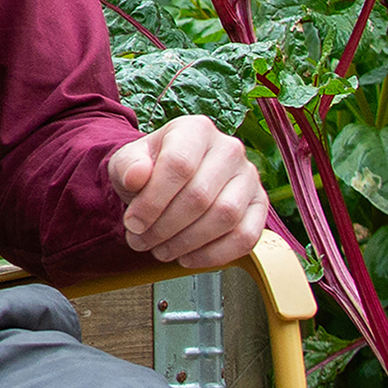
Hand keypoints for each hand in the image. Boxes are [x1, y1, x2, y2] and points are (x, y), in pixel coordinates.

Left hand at [107, 115, 268, 270]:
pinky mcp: (259, 205)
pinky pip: (246, 236)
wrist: (171, 180)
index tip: (132, 223)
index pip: (179, 165)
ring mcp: (249, 177)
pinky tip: (188, 257)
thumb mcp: (128, 162)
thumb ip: (128, 166)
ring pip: (225, 217)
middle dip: (165, 228)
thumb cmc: (150, 169)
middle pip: (200, 196)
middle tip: (142, 242)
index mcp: (196, 129)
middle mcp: (229, 148)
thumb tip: (135, 177)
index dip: (152, 201)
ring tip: (161, 250)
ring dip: (187, 243)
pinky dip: (214, 254)